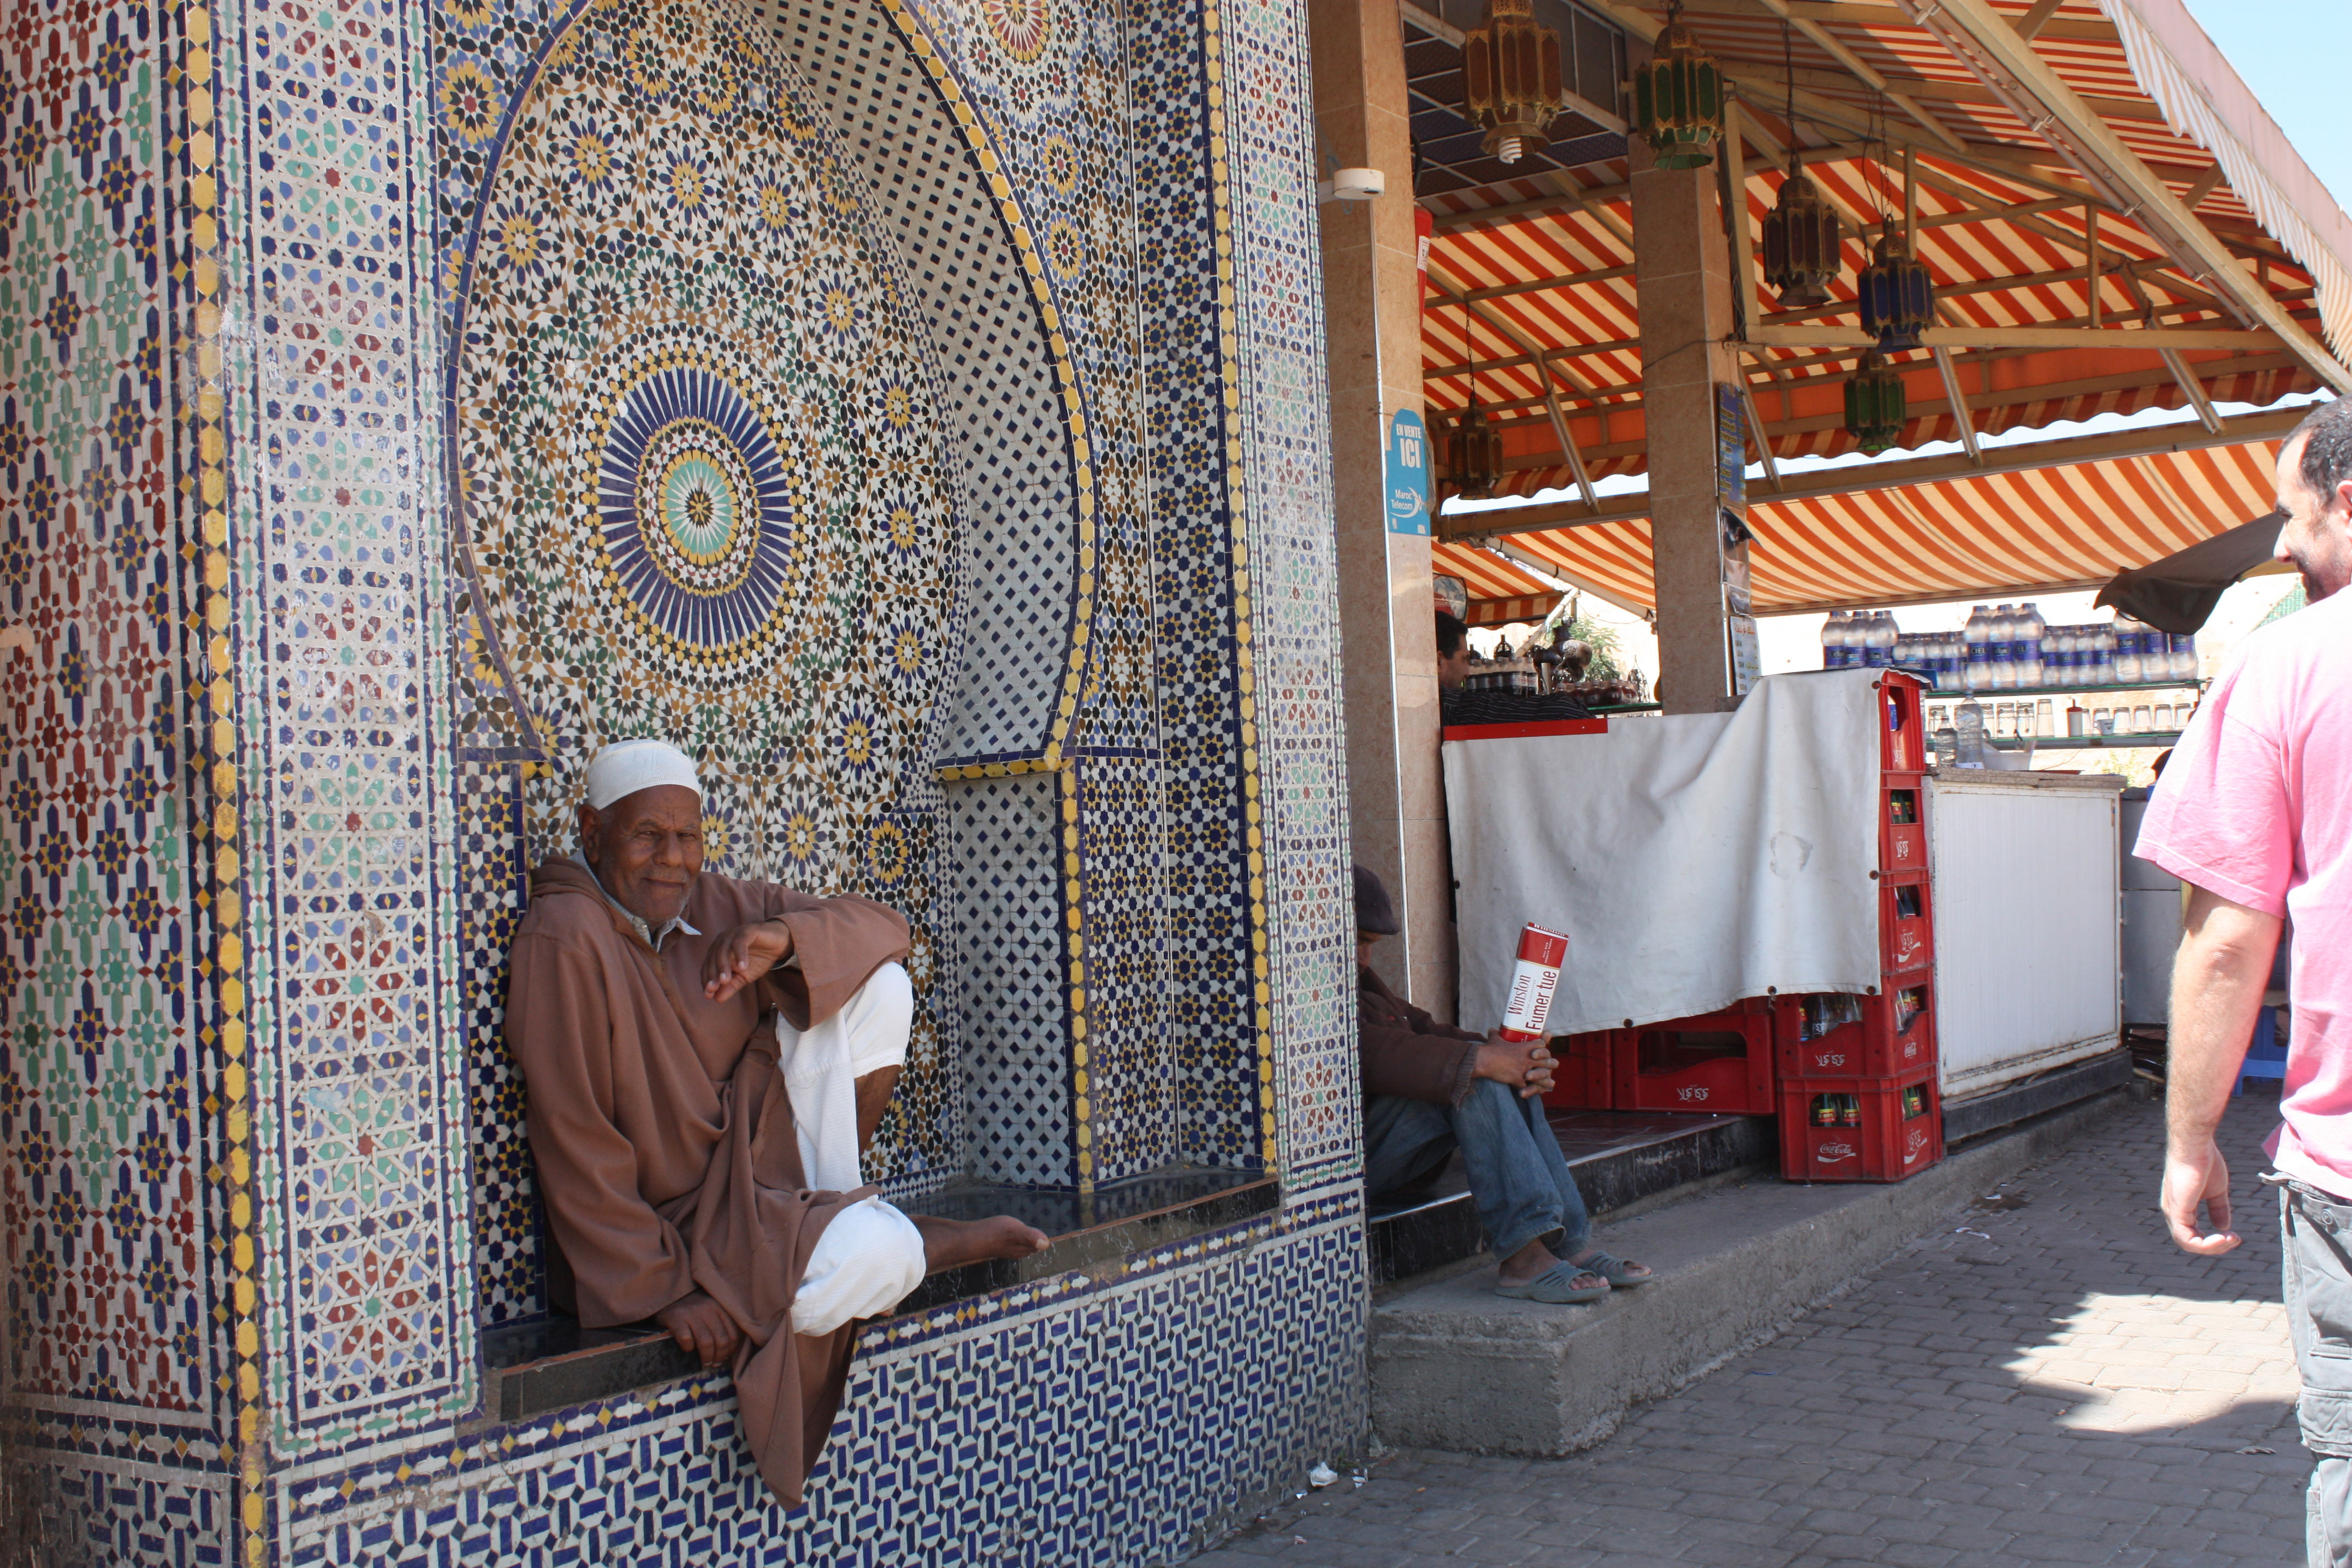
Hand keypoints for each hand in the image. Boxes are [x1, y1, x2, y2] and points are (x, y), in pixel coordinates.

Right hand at [655, 1290, 741, 1366]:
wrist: (668, 1296)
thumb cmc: (692, 1307)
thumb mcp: (710, 1309)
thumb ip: (721, 1322)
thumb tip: (728, 1349)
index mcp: (720, 1307)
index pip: (733, 1333)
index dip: (730, 1350)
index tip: (724, 1357)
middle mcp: (708, 1308)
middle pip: (721, 1340)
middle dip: (719, 1357)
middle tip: (714, 1364)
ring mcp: (692, 1312)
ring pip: (706, 1342)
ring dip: (706, 1357)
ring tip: (705, 1362)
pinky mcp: (676, 1317)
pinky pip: (687, 1340)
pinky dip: (688, 1348)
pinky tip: (687, 1349)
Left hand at [702, 918, 792, 1001]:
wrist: (778, 944)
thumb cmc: (758, 959)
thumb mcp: (744, 976)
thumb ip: (731, 986)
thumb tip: (717, 999)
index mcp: (718, 951)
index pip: (708, 967)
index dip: (707, 980)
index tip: (708, 995)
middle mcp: (722, 941)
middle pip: (713, 959)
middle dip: (712, 975)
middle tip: (713, 989)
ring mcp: (733, 934)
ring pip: (723, 950)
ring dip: (723, 966)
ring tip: (726, 981)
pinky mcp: (747, 930)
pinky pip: (740, 943)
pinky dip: (740, 955)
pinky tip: (743, 967)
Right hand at [1478, 1034, 1556, 1098]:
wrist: (1483, 1061)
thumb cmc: (1490, 1049)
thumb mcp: (1494, 1039)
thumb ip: (1495, 1034)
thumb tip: (1491, 1030)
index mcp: (1525, 1047)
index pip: (1541, 1045)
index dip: (1543, 1046)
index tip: (1541, 1048)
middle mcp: (1528, 1059)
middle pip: (1547, 1061)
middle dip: (1550, 1063)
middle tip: (1550, 1065)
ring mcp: (1524, 1070)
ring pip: (1542, 1076)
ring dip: (1545, 1079)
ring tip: (1549, 1082)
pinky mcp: (1518, 1080)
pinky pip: (1528, 1087)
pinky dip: (1530, 1089)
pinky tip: (1531, 1091)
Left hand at [2160, 1137, 2240, 1254]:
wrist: (2196, 1146)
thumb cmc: (2204, 1162)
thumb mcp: (2216, 1191)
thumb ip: (2218, 1209)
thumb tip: (2223, 1227)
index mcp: (2181, 1208)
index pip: (2192, 1234)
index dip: (2213, 1241)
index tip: (2234, 1236)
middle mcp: (2172, 1212)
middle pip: (2190, 1242)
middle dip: (2216, 1246)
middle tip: (2235, 1239)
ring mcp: (2172, 1212)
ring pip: (2188, 1243)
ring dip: (2213, 1247)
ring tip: (2232, 1239)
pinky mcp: (2175, 1210)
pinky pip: (2186, 1239)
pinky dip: (2205, 1245)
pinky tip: (2223, 1237)